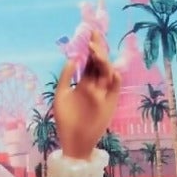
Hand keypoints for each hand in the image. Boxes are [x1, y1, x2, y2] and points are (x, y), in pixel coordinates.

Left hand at [52, 30, 122, 159]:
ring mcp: (104, 94)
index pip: (90, 61)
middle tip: (93, 37)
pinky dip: (114, 79)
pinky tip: (110, 70)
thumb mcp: (61, 96)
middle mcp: (96, 86)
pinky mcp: (110, 103)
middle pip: (100, 63)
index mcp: (84, 83)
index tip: (89, 34)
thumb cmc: (65, 121)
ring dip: (104, 61)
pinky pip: (115, 88)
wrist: (73, 142)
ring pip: (107, 72)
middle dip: (98, 50)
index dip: (90, 48)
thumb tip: (72, 58)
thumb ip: (66, 78)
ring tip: (96, 51)